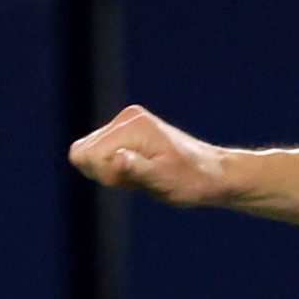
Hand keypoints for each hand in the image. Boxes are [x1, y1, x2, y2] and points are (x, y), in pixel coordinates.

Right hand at [71, 105, 234, 206]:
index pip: (85, 155)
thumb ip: (137, 169)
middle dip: (106, 172)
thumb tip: (116, 157)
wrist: (216, 174)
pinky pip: (102, 154)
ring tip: (144, 176)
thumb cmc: (193, 181)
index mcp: (132, 126)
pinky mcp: (127, 132)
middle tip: (140, 180)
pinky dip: (118, 168)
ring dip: (112, 172)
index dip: (105, 174)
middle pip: (83, 152)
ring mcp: (125, 123)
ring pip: (90, 154)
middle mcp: (126, 118)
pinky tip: (142, 171)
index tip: (133, 180)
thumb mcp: (165, 181)